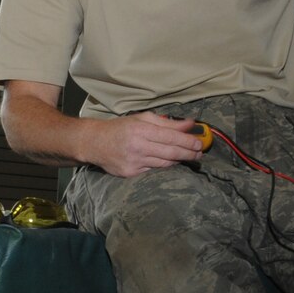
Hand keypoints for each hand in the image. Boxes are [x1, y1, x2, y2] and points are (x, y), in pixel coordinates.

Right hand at [87, 112, 206, 177]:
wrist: (94, 143)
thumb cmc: (120, 128)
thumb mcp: (142, 119)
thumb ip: (167, 122)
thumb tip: (190, 124)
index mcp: (141, 130)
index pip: (171, 137)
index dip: (188, 141)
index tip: (200, 143)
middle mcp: (138, 146)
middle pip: (171, 153)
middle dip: (189, 153)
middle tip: (199, 153)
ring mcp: (133, 162)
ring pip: (164, 164)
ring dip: (178, 161)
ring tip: (188, 157)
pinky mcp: (130, 173)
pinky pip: (152, 170)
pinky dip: (162, 166)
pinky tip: (168, 162)